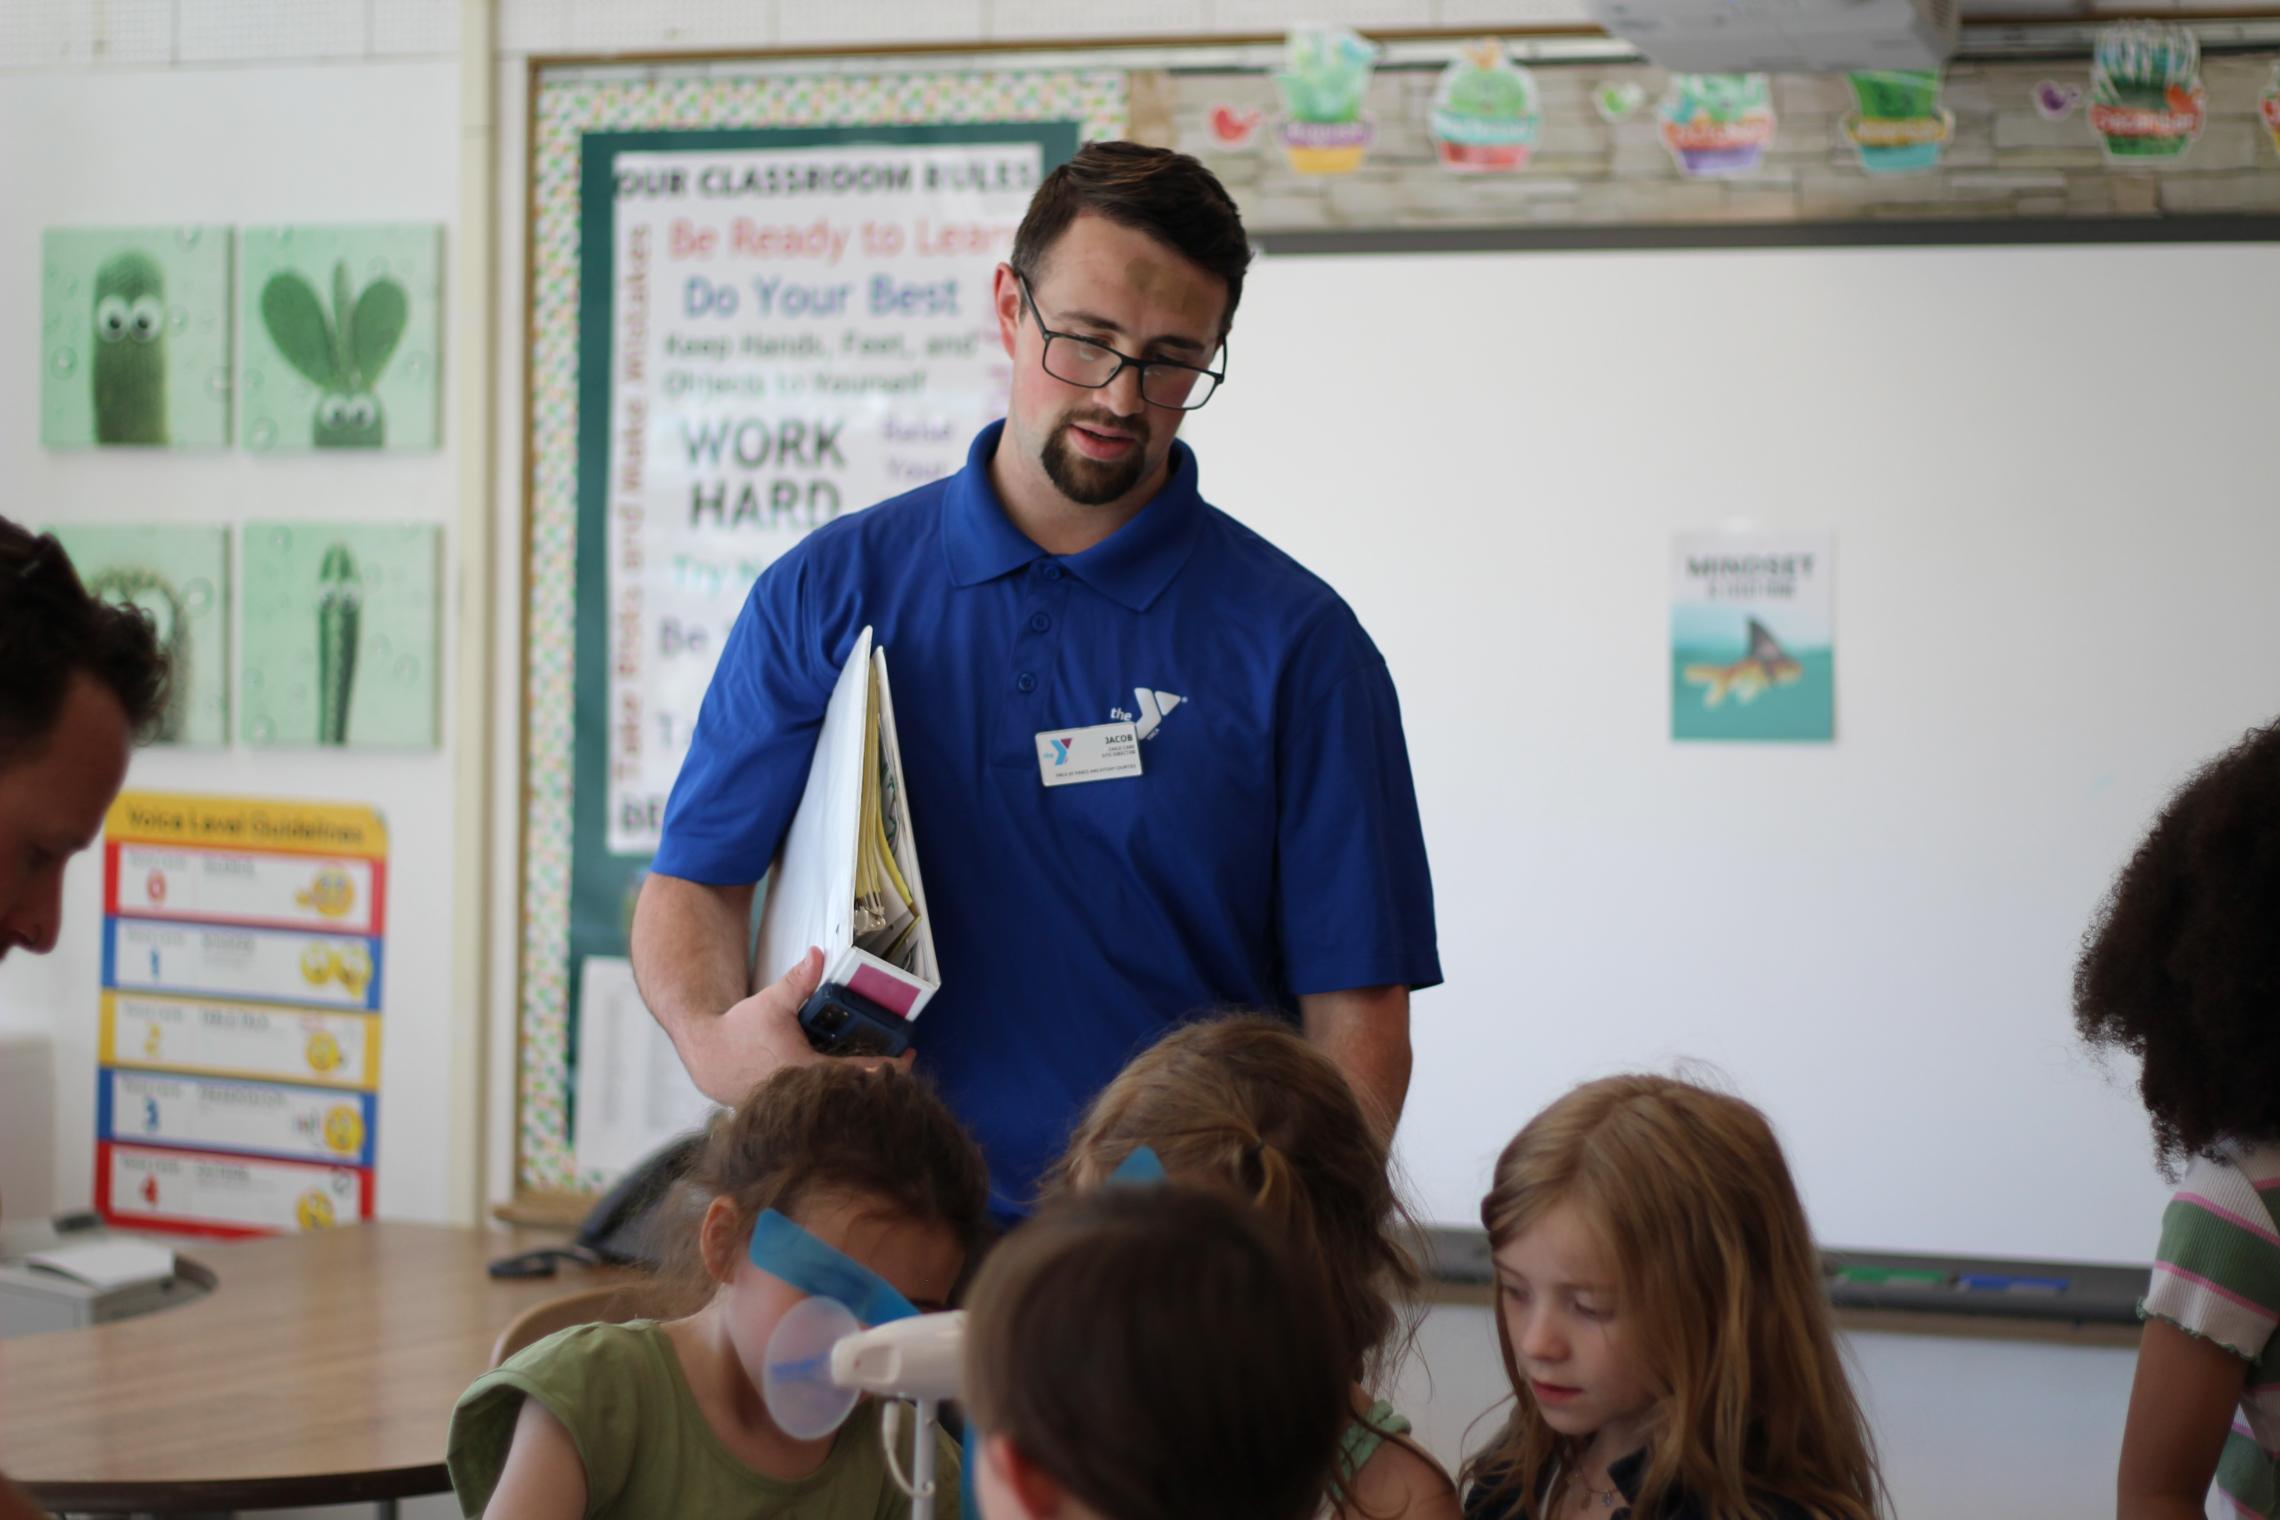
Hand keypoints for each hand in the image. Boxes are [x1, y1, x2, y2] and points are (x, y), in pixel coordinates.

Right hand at [684, 946, 911, 1105]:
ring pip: (840, 1099)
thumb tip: (818, 953)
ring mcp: (798, 1103)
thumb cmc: (740, 1032)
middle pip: (857, 1092)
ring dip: (862, 1084)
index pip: (861, 1074)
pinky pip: (824, 1099)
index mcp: (807, 1070)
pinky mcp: (791, 1104)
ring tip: (883, 1068)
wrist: (710, 1057)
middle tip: (901, 1060)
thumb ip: (798, 981)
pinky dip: (841, 1090)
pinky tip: (851, 1076)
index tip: (907, 1055)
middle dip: (882, 1078)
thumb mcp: (771, 1003)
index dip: (890, 1067)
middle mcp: (806, 1093)